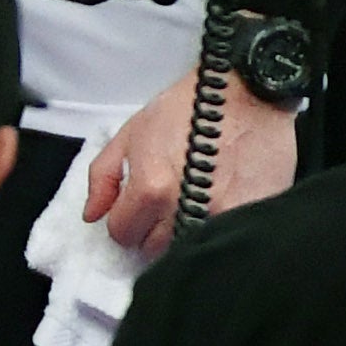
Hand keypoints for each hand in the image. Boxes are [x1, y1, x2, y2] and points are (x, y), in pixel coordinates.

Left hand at [85, 73, 296, 254]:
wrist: (246, 96)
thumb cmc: (185, 109)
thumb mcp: (131, 133)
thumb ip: (104, 177)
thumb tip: (92, 215)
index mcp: (151, 190)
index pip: (122, 233)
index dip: (123, 222)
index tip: (133, 210)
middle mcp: (185, 210)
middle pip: (154, 249)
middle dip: (150, 231)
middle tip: (160, 207)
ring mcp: (223, 218)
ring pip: (187, 250)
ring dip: (181, 236)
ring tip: (187, 206)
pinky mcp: (254, 218)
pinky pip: (224, 241)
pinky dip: (215, 232)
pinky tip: (215, 208)